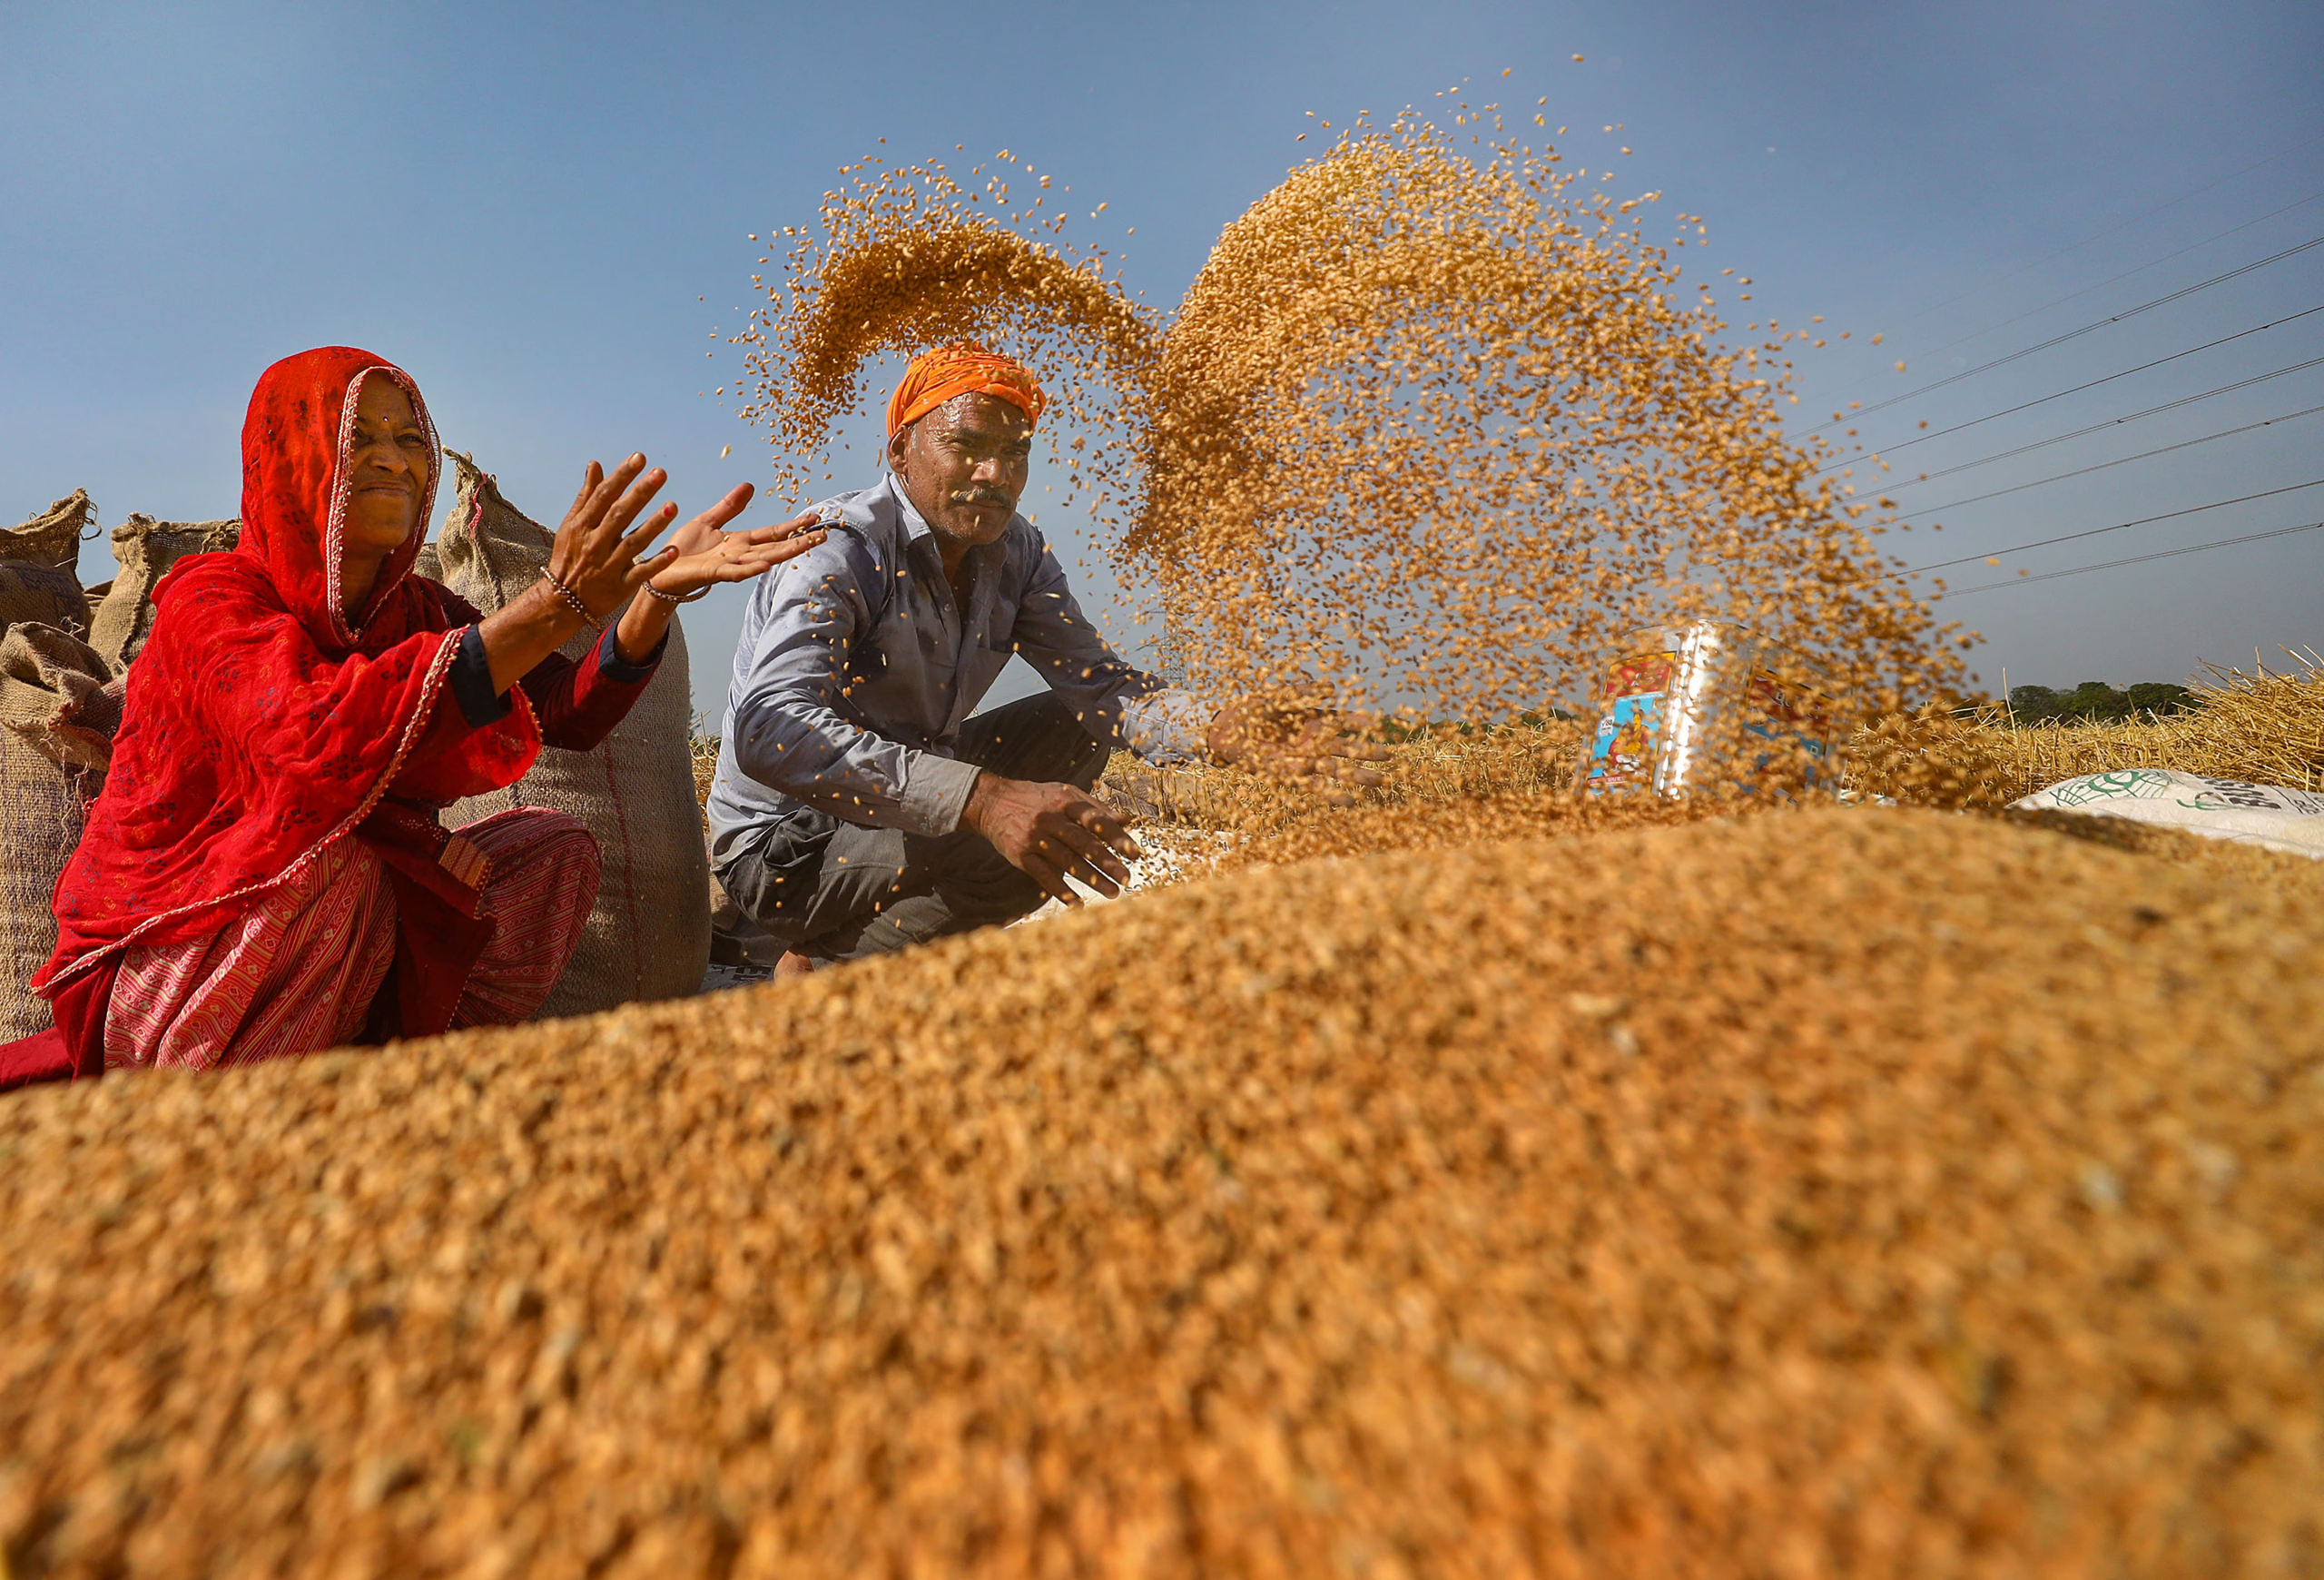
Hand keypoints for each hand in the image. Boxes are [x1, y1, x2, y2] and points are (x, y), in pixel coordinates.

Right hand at [546, 455, 685, 617]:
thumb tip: (595, 464)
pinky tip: (674, 551)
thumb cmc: (568, 556)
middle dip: (640, 493)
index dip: (622, 476)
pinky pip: (641, 573)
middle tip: (660, 473)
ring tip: (673, 505)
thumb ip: (587, 495)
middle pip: (620, 515)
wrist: (561, 600)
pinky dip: (656, 563)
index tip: (640, 458)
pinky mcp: (620, 586)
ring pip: (633, 543)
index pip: (604, 496)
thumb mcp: (571, 525)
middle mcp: (595, 543)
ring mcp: (608, 565)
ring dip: (654, 525)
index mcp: (583, 525)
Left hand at [643, 483, 825, 596]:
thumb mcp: (707, 521)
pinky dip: (750, 569)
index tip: (814, 518)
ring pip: (761, 559)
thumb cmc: (682, 550)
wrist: (659, 571)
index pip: (772, 532)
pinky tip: (765, 565)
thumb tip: (750, 486)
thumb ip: (729, 507)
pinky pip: (734, 571)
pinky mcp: (712, 573)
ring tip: (803, 546)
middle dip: (799, 542)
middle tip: (823, 535)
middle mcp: (739, 555)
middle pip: (775, 547)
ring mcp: (728, 565)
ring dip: (783, 554)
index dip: (793, 526)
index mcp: (739, 542)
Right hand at [961, 774, 1142, 906]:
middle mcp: (1050, 819)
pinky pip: (1044, 876)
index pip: (1096, 820)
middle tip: (1127, 878)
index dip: (1116, 837)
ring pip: (1067, 862)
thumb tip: (1126, 819)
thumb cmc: (1036, 799)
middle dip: (1108, 862)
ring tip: (1112, 893)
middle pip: (1083, 844)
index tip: (1135, 852)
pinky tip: (1078, 903)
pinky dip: (1062, 891)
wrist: (992, 803)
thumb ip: (1095, 807)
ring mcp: (1034, 838)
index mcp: (1065, 802)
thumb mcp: (1065, 794)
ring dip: (1092, 880)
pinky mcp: (1021, 856)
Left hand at [1206, 686, 1390, 803]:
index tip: (1378, 723)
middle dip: (1369, 753)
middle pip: (1346, 748)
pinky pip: (1316, 787)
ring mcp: (1304, 759)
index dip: (1360, 722)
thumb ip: (1302, 694)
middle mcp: (1312, 741)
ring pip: (1337, 769)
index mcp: (1312, 720)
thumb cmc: (1250, 712)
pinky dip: (1333, 794)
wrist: (1225, 732)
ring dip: (1358, 776)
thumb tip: (1331, 688)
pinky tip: (1350, 802)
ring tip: (1381, 782)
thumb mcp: (1276, 697)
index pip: (1342, 721)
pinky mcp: (1292, 775)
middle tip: (1392, 758)